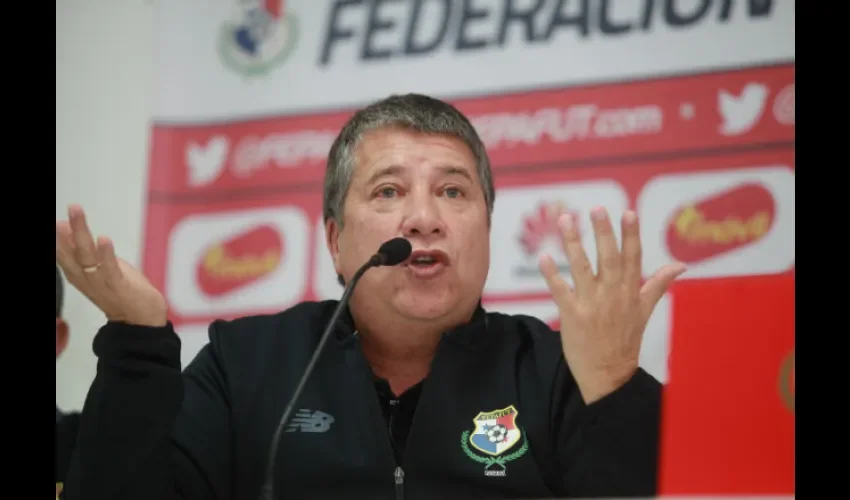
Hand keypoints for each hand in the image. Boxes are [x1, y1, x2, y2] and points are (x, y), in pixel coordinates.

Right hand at [56, 204, 167, 326]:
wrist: (141, 320)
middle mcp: (86, 279)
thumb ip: (84, 249)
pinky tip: (103, 239)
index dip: (57, 239)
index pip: (62, 254)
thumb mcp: (99, 266)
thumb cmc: (122, 291)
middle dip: (66, 231)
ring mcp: (101, 283)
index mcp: (80, 274)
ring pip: (87, 256)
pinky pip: (109, 269)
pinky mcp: (119, 287)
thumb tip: (68, 226)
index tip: (56, 221)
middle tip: (69, 208)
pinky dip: (105, 254)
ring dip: (81, 233)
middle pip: (72, 252)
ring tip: (77, 214)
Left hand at [539, 207, 685, 403]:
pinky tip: (544, 257)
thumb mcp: (646, 311)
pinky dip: (552, 274)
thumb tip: (681, 265)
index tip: (628, 212)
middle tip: (596, 208)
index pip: (633, 257)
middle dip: (603, 232)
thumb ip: (659, 284)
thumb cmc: (625, 339)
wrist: (609, 374)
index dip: (631, 235)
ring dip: (573, 243)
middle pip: (609, 258)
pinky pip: (560, 290)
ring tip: (565, 220)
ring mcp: (592, 304)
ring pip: (582, 268)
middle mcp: (613, 295)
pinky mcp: (572, 315)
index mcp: (631, 291)